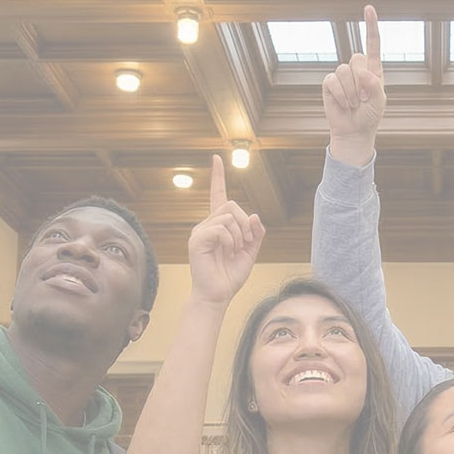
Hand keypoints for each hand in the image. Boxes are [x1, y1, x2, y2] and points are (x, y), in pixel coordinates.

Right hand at [187, 157, 264, 305]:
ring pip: (228, 216)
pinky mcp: (197, 240)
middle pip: (231, 204)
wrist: (218, 296)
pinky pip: (221, 228)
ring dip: (240, 234)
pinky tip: (228, 252)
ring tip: (236, 250)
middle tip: (246, 242)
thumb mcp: (250, 252)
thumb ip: (255, 234)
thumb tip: (255, 216)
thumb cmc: (230, 276)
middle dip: (245, 223)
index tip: (217, 158)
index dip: (218, 176)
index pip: (217, 195)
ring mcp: (200, 231)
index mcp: (218, 225)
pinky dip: (231, 240)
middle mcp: (206, 225)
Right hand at [322, 5, 386, 165]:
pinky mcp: (329, 83)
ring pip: (344, 71)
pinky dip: (339, 95)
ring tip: (353, 104)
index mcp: (373, 69)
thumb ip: (374, 86)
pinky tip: (343, 104)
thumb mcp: (379, 102)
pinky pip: (332, 81)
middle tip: (362, 99)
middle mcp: (357, 69)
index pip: (373, 44)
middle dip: (361, 81)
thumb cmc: (369, 116)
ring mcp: (342, 75)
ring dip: (350, 92)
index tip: (368, 8)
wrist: (353, 131)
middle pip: (357, 58)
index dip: (371, 26)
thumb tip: (363, 72)